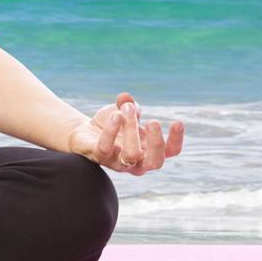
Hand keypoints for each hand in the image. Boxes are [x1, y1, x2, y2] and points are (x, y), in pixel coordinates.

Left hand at [68, 92, 184, 175]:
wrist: (84, 133)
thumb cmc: (111, 124)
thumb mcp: (122, 111)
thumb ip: (129, 105)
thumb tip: (127, 98)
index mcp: (148, 150)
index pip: (170, 152)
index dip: (176, 140)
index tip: (177, 121)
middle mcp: (136, 161)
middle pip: (155, 162)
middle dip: (156, 142)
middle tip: (154, 121)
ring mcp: (118, 162)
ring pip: (131, 155)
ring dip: (131, 130)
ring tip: (127, 109)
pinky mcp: (99, 157)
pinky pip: (105, 148)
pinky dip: (111, 130)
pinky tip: (115, 115)